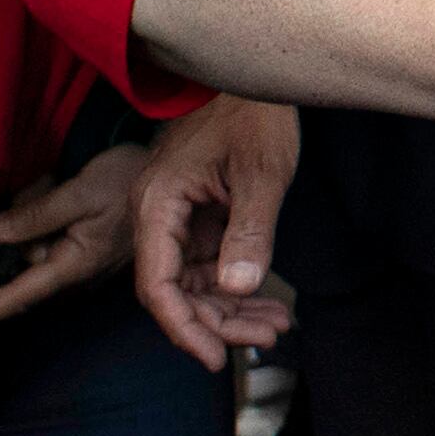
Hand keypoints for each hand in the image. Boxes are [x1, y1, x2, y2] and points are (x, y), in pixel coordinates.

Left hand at [0, 143, 143, 325]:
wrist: (168, 175)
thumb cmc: (129, 180)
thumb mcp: (79, 192)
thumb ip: (34, 216)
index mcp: (73, 265)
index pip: (16, 297)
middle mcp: (72, 273)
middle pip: (18, 265)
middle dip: (12, 231)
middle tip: (39, 188)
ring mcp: (76, 262)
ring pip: (29, 248)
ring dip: (29, 216)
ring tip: (55, 183)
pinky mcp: (79, 250)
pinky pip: (43, 239)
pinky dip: (41, 216)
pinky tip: (58, 190)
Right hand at [131, 96, 300, 363]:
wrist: (254, 76)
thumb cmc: (253, 113)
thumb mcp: (261, 173)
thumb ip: (250, 231)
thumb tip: (237, 288)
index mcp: (158, 205)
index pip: (158, 284)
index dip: (183, 327)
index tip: (214, 358)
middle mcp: (158, 216)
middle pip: (176, 292)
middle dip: (218, 323)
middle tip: (266, 339)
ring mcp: (177, 219)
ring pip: (195, 284)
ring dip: (232, 311)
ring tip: (276, 328)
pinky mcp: (198, 218)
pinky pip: (210, 266)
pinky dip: (237, 288)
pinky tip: (270, 306)